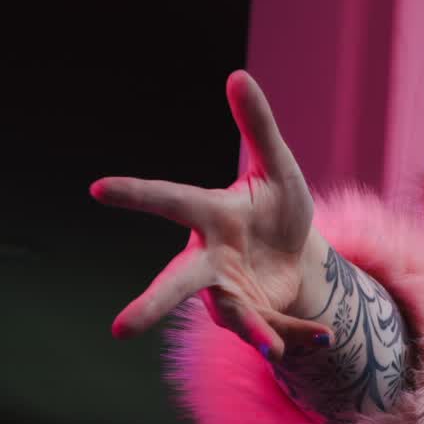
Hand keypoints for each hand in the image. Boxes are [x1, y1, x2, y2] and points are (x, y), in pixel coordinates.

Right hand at [91, 69, 322, 359]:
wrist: (299, 254)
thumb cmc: (277, 206)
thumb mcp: (278, 167)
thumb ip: (259, 127)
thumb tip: (238, 76)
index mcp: (210, 216)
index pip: (170, 200)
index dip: (136, 194)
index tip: (98, 190)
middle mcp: (211, 261)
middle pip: (176, 284)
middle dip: (151, 305)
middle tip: (119, 329)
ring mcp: (230, 294)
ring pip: (232, 318)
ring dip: (253, 331)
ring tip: (272, 348)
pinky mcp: (255, 317)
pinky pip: (275, 328)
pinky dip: (300, 334)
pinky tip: (325, 335)